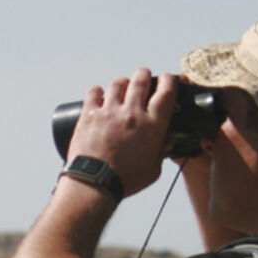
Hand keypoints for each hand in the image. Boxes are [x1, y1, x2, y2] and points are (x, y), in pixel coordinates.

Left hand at [64, 68, 176, 198]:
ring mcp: (110, 112)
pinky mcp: (90, 115)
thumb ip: (161, 153)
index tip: (166, 79)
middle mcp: (133, 114)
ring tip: (121, 88)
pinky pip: (94, 93)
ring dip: (122, 83)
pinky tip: (98, 95)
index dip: (167, 80)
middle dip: (143, 75)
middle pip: (141, 80)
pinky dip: (97, 92)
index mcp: (152, 125)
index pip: (166, 91)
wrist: (95, 182)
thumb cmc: (124, 179)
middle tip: (143, 77)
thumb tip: (167, 144)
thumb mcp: (152, 170)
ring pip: (118, 83)